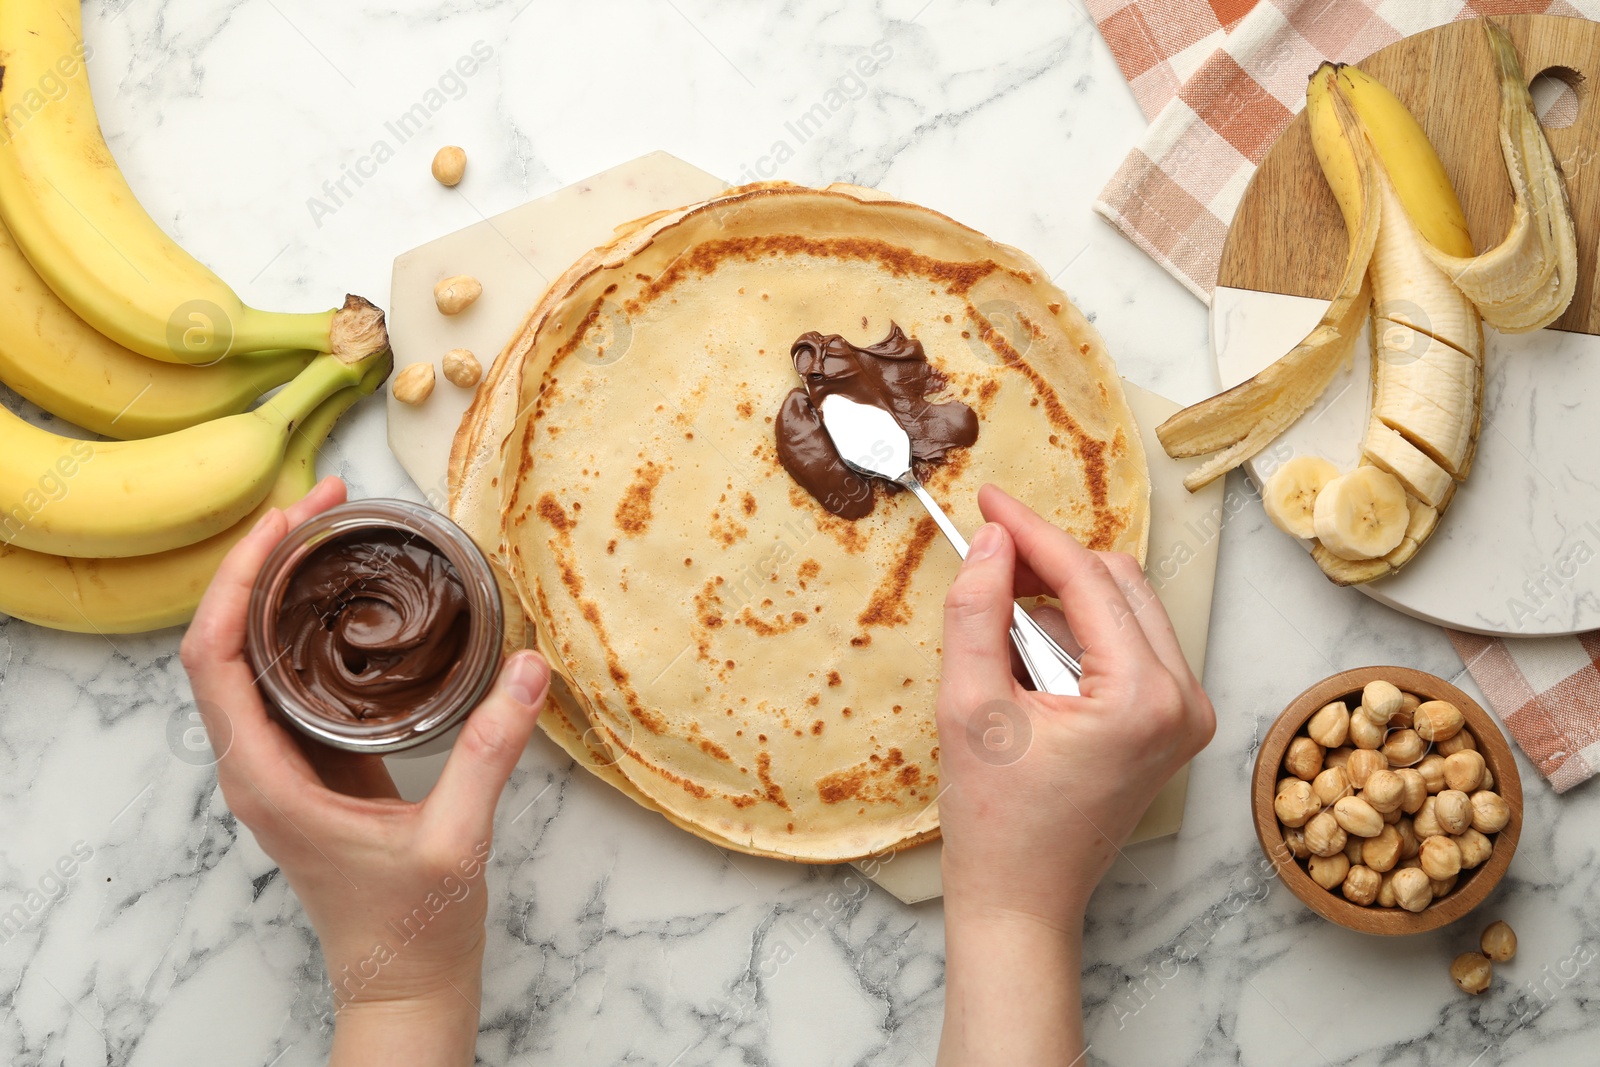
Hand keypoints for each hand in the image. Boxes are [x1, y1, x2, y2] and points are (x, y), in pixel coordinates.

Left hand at [179, 478, 550, 1065]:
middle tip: (322, 503)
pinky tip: (348, 598)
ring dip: (275, 589)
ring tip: (328, 530)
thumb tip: (533, 667)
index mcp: (266, 778)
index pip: (213, 657)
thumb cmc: (414, 927)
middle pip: (220, 640)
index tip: (287, 520)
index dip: (238, 579)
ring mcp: (277, 765)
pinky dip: (301, 626)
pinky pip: (282, 679)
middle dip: (259, 562)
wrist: (403, 983)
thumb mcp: (457, 838)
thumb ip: (491, 753)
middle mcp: (255, 765)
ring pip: (245, 656)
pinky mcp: (307, 766)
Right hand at [935, 485, 1214, 1064]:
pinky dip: (1078, 631)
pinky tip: (1028, 650)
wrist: (1021, 902)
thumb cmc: (995, 822)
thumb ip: (978, 612)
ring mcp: (1185, 714)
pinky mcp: (1170, 724)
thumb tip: (991, 542)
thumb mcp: (969, 706)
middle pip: (1118, 583)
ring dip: (1062, 597)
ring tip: (997, 616)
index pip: (1087, 579)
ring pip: (1126, 609)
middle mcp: (1184, 699)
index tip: (985, 499)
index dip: (1030, 532)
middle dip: (1049, 561)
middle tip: (984, 551)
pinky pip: (1128, 644)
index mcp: (1144, 695)